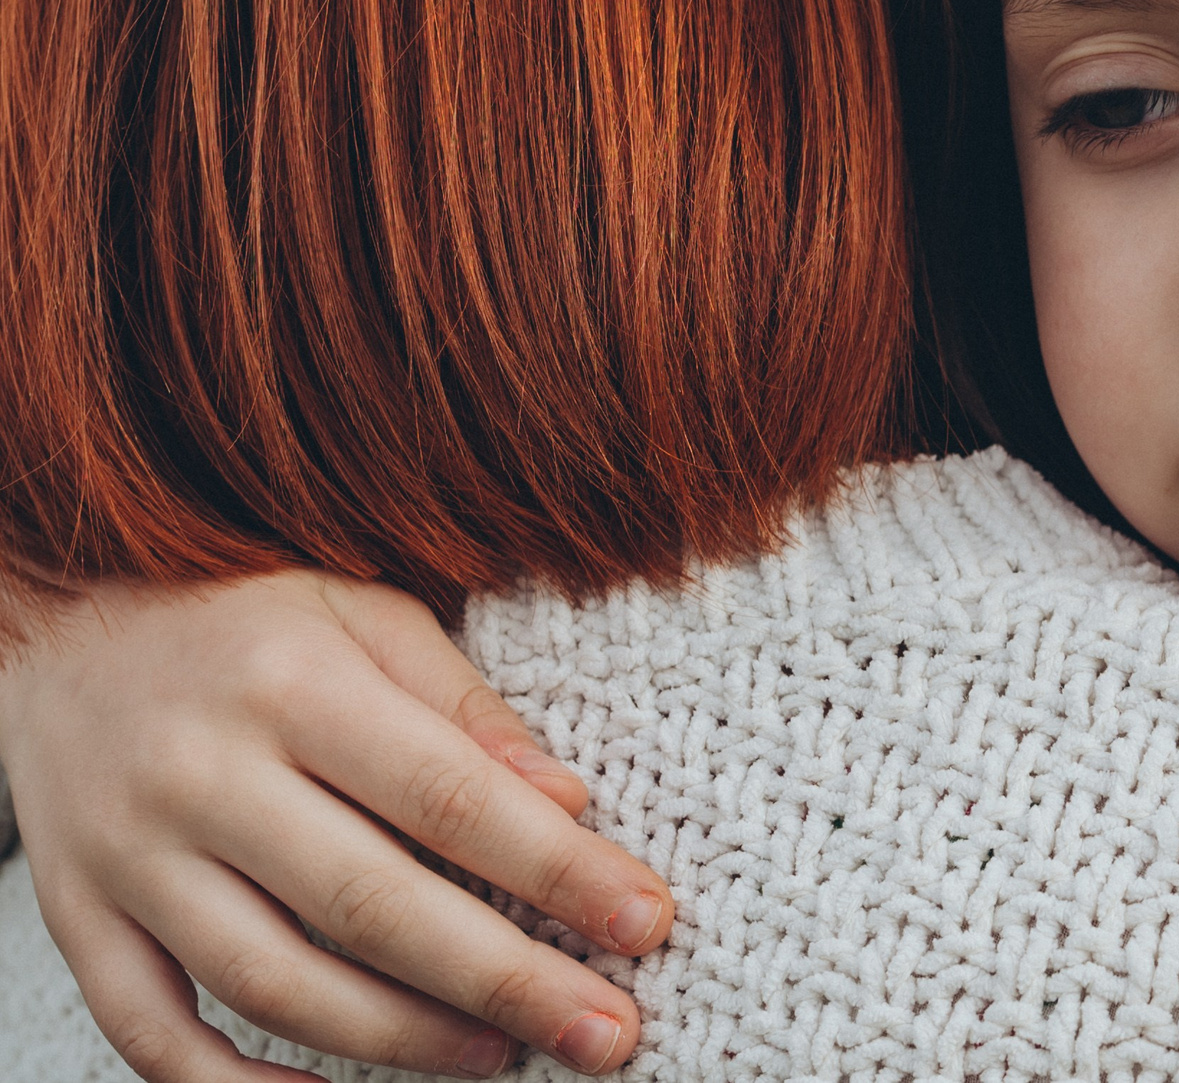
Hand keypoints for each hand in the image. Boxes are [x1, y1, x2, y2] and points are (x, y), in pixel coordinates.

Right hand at [0, 571, 674, 1079]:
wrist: (53, 618)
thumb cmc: (247, 616)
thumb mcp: (363, 613)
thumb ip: (464, 704)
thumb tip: (567, 800)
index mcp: (293, 683)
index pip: (449, 796)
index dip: (556, 870)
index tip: (646, 923)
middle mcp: (204, 775)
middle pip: (371, 906)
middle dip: (504, 981)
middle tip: (608, 1030)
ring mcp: (130, 856)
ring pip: (272, 982)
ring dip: (400, 1037)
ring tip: (503, 1055)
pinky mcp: (78, 916)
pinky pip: (152, 1031)